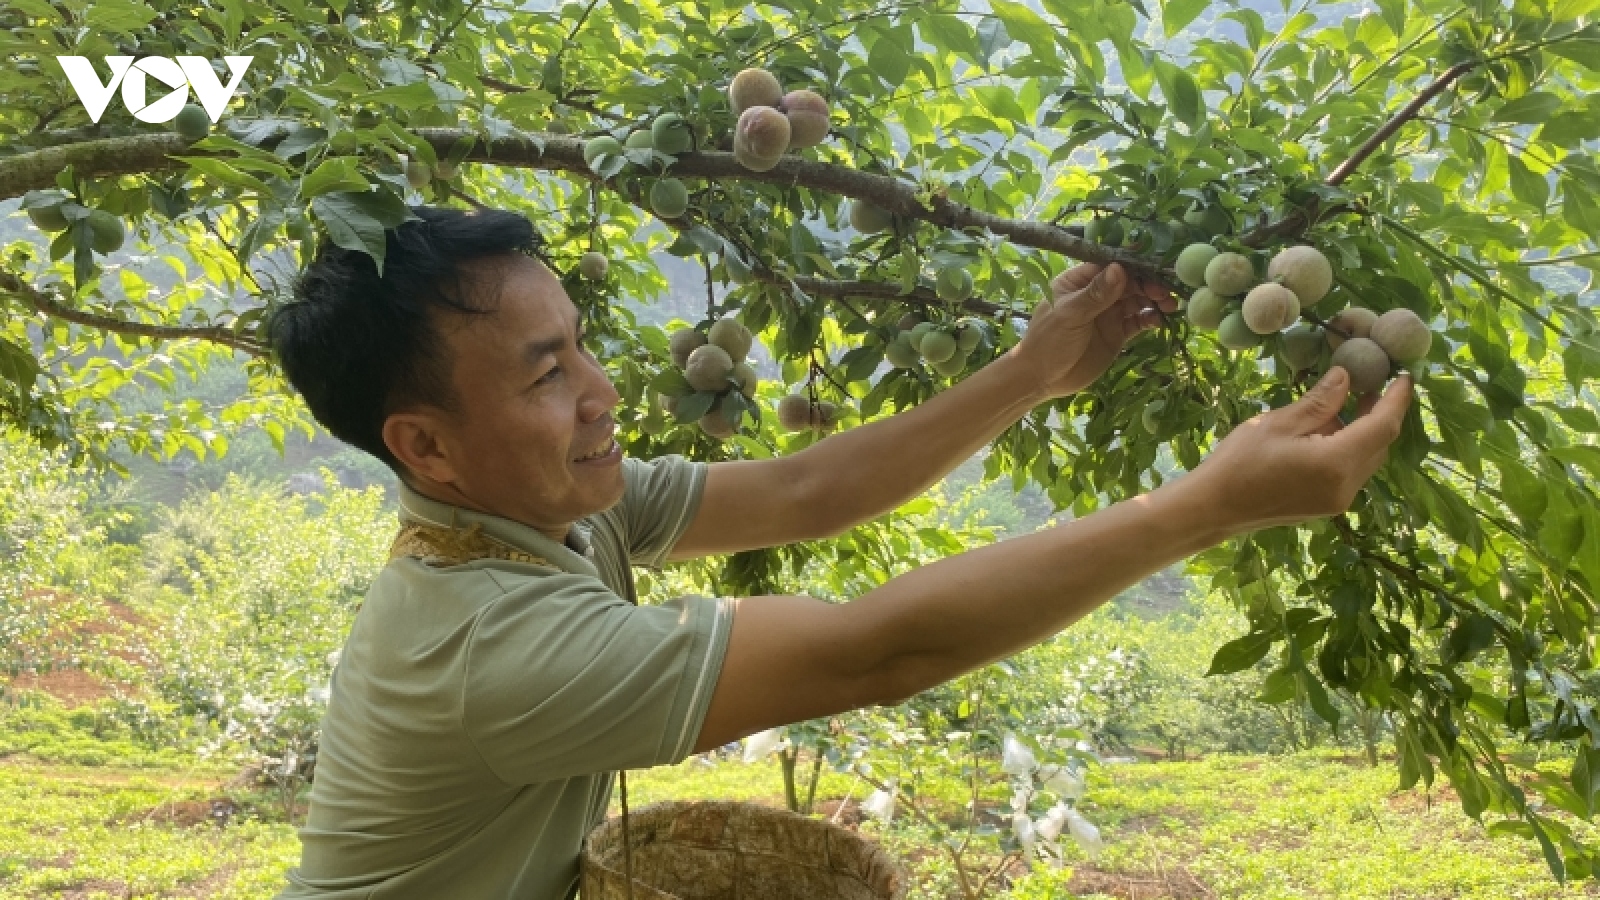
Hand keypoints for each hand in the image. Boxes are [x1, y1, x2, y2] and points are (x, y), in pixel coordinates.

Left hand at [1007, 262, 1174, 399]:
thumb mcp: (1070, 315)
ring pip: (1137, 300)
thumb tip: (1119, 268)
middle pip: (1128, 281)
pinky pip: (1138, 321)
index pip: (1109, 265)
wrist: (1042, 379)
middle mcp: (1096, 293)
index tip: (1154, 266)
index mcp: (1078, 281)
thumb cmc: (1048, 341)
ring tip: (1169, 305)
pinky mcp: (1117, 333)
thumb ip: (1095, 294)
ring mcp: (1107, 313)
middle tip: (1164, 292)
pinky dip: (1151, 319)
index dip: (1132, 264)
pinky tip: (1160, 320)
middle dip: (1148, 284)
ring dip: (1154, 300)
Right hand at [1189, 367, 1413, 533]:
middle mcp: (1345, 486)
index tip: (1405, 375)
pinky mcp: (1326, 506)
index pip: (1382, 426)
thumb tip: (1346, 376)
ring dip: (1361, 431)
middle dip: (1379, 413)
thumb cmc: (1239, 462)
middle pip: (1379, 444)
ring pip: (1366, 459)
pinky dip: (1347, 448)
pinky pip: (1350, 472)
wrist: (1213, 508)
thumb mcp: (1278, 423)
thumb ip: (1319, 402)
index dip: (1397, 399)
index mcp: (1336, 462)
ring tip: (1341, 405)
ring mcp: (1337, 500)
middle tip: (1369, 382)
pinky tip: (1324, 433)